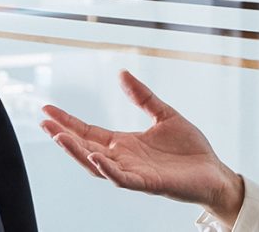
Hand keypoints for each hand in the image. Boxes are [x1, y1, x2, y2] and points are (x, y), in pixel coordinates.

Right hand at [40, 70, 245, 224]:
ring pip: (96, 165)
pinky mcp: (148, 184)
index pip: (88, 132)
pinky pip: (122, 179)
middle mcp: (123, 160)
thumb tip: (121, 73)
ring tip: (59, 138)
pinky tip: (93, 156)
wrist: (215, 172)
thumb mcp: (164, 114)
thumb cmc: (190, 150)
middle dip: (63, 136)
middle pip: (85, 148)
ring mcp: (134, 173)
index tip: (47, 110)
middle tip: (44, 123)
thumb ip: (142, 96)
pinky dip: (106, 169)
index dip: (67, 121)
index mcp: (124, 144)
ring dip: (77, 153)